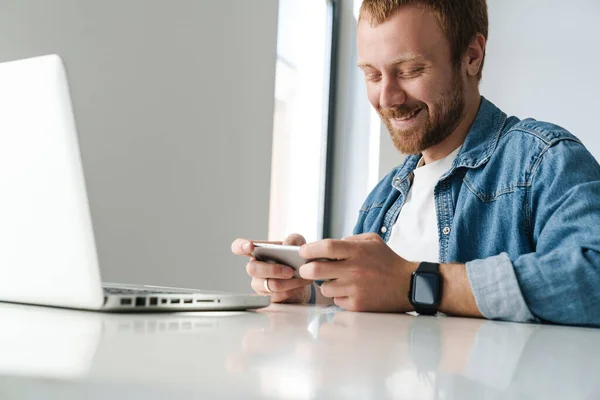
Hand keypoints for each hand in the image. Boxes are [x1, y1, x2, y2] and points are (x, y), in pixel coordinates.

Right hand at [231, 234, 312, 302]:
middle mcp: (255, 268)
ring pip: (268, 285)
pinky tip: (300, 285)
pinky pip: (277, 296)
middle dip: (273, 270)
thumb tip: (287, 245)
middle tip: (290, 271)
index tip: (249, 246)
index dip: (240, 246)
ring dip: (288, 282)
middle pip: (252, 269)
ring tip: (301, 278)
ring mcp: (259, 284)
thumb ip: (293, 240)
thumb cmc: (295, 258)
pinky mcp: (268, 297)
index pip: (239, 247)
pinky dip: (292, 290)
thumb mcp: (298, 244)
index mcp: (257, 252)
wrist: (304, 278)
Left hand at [298, 233, 418, 311]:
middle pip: (317, 269)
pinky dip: (339, 296)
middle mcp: (355, 269)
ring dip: (326, 284)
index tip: (302, 252)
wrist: (409, 285)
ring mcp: (356, 289)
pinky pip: (337, 300)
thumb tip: (328, 246)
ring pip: (325, 288)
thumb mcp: (372, 241)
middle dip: (306, 270)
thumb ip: (350, 239)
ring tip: (337, 280)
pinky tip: (350, 291)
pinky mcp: (358, 305)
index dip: (309, 249)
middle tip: (306, 269)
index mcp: (358, 251)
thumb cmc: (388, 261)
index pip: (326, 247)